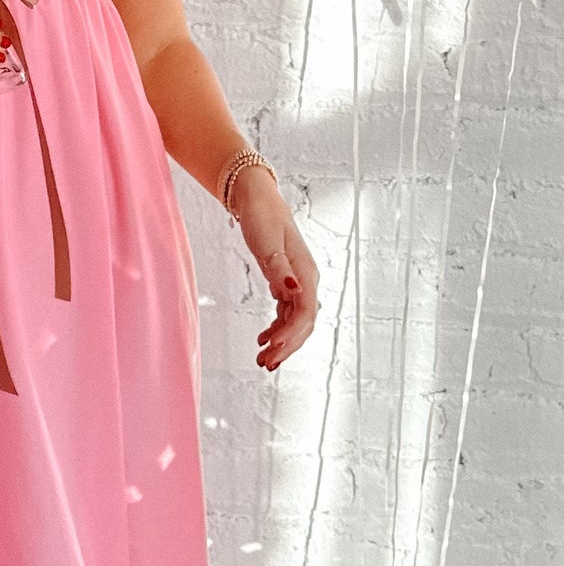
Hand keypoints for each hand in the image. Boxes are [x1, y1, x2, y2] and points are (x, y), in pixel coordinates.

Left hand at [230, 165, 319, 371]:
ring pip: (295, 322)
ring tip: (263, 360)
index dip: (289, 334)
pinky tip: (262, 339)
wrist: (259, 202)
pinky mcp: (286, 284)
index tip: (270, 347)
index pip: (304, 313)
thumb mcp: (267, 245)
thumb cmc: (263, 219)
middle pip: (303, 324)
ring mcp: (298, 284)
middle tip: (265, 364)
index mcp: (307, 274)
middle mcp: (306, 282)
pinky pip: (286, 314)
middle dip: (286, 346)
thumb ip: (279, 270)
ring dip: (281, 342)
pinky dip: (276, 329)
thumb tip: (292, 290)